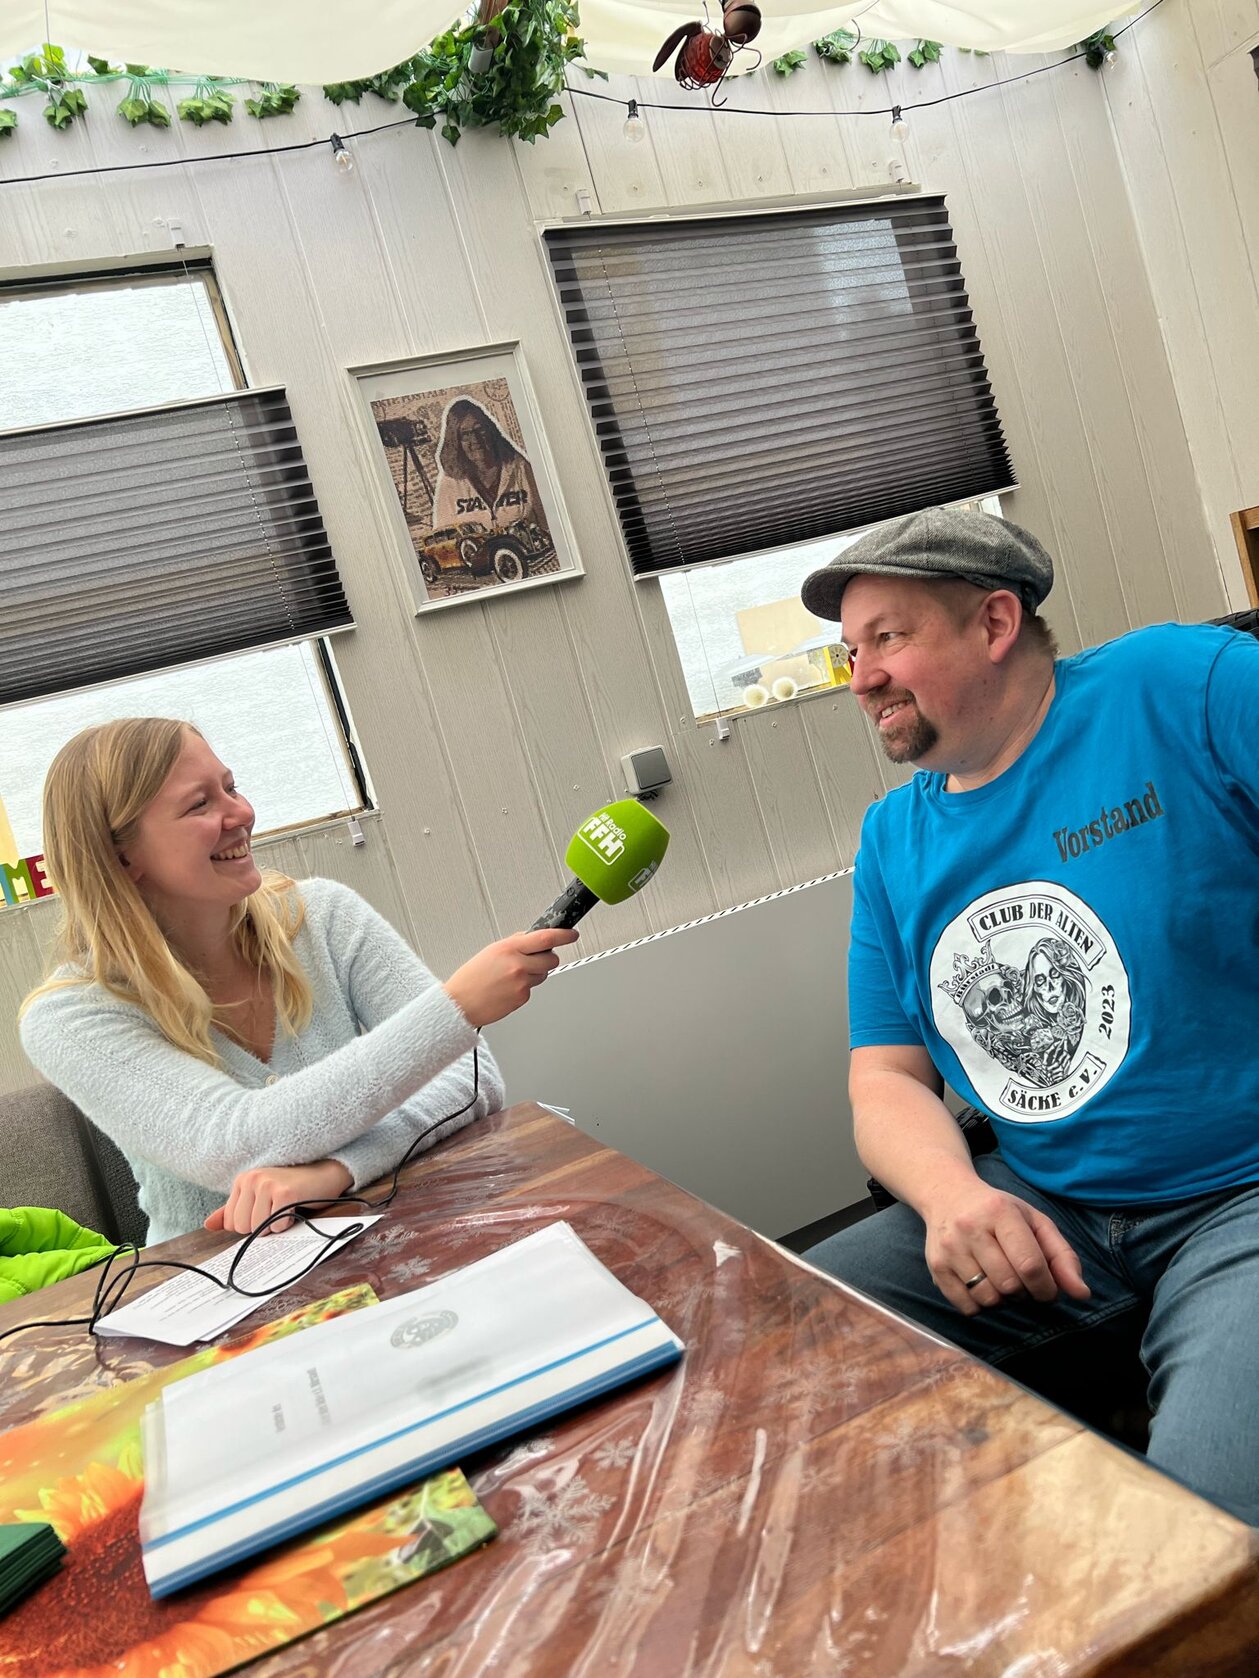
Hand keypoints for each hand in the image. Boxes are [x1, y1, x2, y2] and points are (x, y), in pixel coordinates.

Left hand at [204, 1159, 353, 1234]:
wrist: (326, 1172)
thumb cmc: (294, 1186)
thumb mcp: (260, 1195)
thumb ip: (233, 1209)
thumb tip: (208, 1224)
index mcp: (243, 1180)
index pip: (231, 1222)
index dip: (251, 1224)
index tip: (267, 1210)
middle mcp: (252, 1179)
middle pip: (242, 1227)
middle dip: (262, 1227)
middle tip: (278, 1210)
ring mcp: (267, 1184)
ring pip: (258, 1229)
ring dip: (276, 1226)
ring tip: (287, 1208)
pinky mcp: (284, 1193)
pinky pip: (276, 1227)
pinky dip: (288, 1224)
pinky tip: (295, 1208)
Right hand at [443, 927, 578, 1027]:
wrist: (460, 1004)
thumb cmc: (470, 979)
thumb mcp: (490, 952)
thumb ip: (514, 944)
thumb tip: (532, 939)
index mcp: (509, 948)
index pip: (545, 938)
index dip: (564, 935)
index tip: (571, 934)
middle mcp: (517, 964)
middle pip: (551, 959)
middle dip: (548, 958)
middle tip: (536, 959)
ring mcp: (521, 982)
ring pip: (542, 975)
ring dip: (534, 973)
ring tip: (511, 977)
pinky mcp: (522, 997)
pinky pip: (532, 989)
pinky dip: (524, 988)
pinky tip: (507, 988)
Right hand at [919, 1178, 1089, 1316]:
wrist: (947, 1194)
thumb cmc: (998, 1211)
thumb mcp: (1034, 1222)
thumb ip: (1063, 1256)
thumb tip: (1082, 1295)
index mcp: (999, 1212)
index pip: (1030, 1265)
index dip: (1046, 1288)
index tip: (1049, 1289)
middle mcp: (970, 1228)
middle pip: (1010, 1286)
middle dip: (1025, 1294)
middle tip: (1023, 1282)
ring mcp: (949, 1248)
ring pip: (988, 1299)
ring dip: (1003, 1300)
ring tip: (1002, 1282)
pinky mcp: (936, 1267)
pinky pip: (967, 1307)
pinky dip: (982, 1305)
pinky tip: (983, 1285)